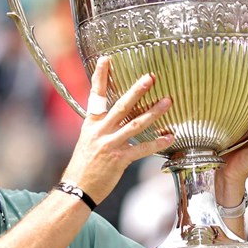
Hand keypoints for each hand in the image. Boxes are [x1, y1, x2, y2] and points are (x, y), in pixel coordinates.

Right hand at [60, 56, 173, 203]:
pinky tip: (170, 136)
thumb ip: (101, 125)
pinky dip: (157, 142)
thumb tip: (117, 114)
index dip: (100, 76)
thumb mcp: (87, 139)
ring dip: (153, 112)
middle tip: (150, 78)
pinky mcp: (119, 159)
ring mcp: (110, 145)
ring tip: (167, 102)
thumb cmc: (84, 164)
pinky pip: (142, 148)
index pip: (96, 95)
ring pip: (135, 125)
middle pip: (120, 106)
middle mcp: (100, 131)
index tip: (106, 59)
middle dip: (136, 91)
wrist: (77, 188)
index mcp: (91, 123)